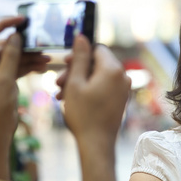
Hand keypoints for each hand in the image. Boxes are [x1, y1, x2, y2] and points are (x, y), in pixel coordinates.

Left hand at [0, 16, 49, 179]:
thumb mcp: (4, 79)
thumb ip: (10, 55)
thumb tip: (15, 36)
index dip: (4, 25)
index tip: (20, 19)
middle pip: (3, 47)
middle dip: (23, 46)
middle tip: (39, 40)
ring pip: (13, 58)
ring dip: (29, 58)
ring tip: (47, 58)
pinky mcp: (3, 81)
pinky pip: (17, 68)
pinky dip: (29, 67)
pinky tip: (43, 67)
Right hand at [56, 35, 130, 180]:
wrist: (96, 144)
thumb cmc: (84, 114)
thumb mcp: (76, 82)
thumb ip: (79, 57)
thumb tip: (82, 36)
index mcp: (113, 69)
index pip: (96, 49)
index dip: (79, 54)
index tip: (64, 63)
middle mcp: (123, 76)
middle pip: (96, 63)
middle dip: (75, 70)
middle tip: (57, 82)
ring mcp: (123, 89)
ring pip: (97, 76)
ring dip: (78, 81)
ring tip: (60, 94)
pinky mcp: (120, 99)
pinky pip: (103, 87)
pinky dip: (88, 89)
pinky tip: (71, 99)